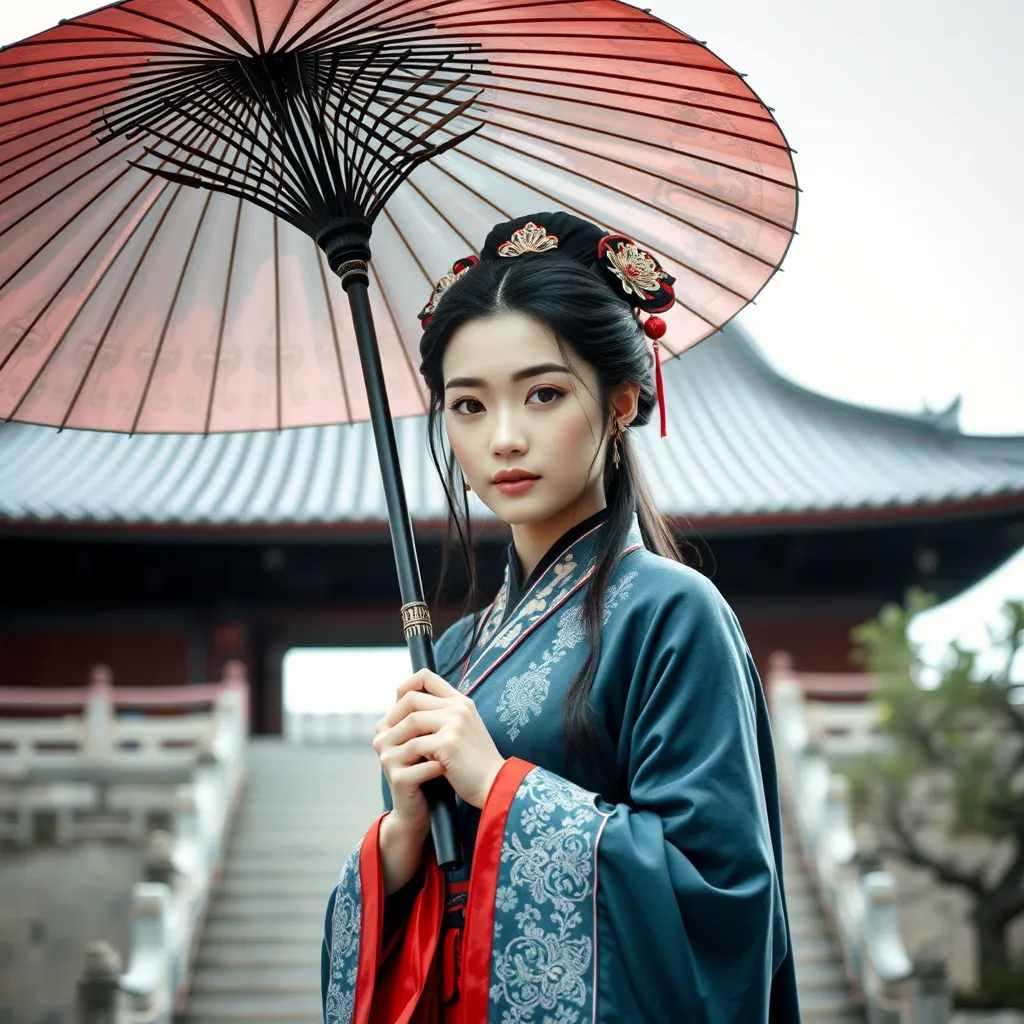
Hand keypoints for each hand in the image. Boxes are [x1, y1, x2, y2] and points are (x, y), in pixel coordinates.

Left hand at [375, 668, 505, 811]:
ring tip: (391, 748)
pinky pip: (416, 744)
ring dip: (396, 735)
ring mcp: (454, 723)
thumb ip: (441, 718)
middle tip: (386, 731)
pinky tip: (406, 762)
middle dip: (394, 714)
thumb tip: (408, 715)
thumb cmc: (475, 762)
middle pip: (412, 698)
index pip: (426, 676)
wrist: (495, 783)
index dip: (407, 686)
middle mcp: (458, 707)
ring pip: (411, 720)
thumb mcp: (463, 731)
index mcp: (461, 702)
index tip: (397, 703)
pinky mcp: (448, 743)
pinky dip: (407, 753)